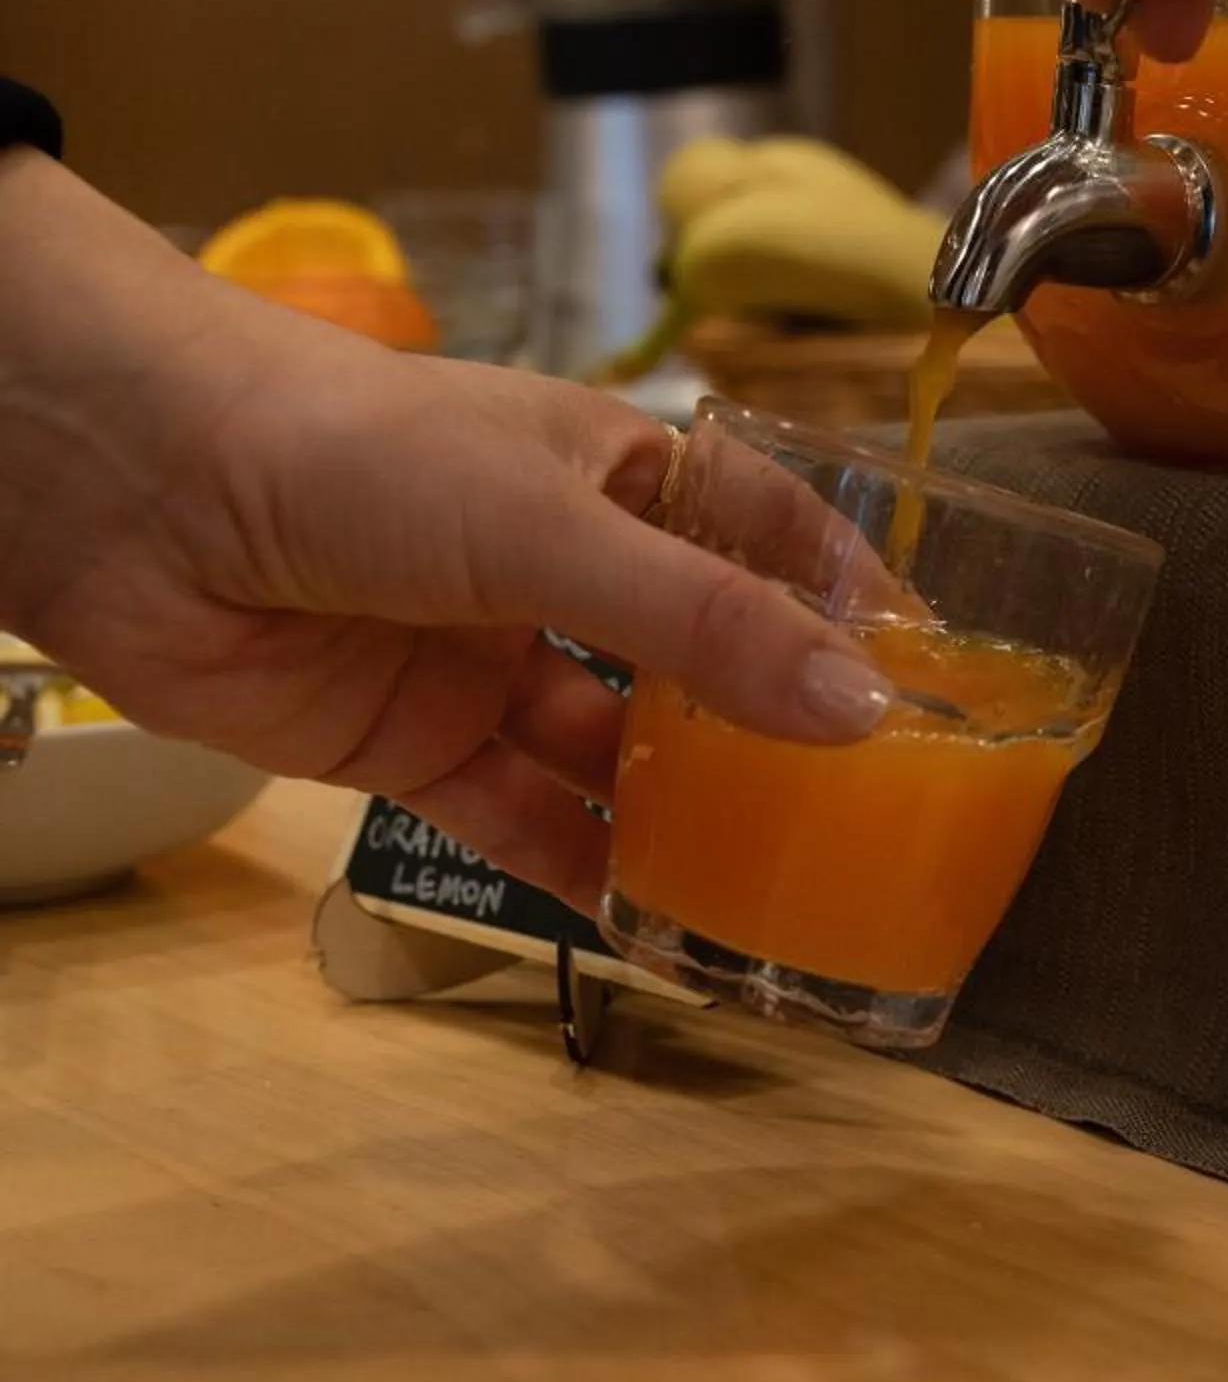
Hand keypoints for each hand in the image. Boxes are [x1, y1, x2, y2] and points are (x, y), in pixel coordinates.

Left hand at [0, 157, 894, 908]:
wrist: (141, 492)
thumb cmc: (357, 452)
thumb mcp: (553, 523)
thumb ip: (700, 626)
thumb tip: (857, 712)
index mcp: (610, 469)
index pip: (759, 530)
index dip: (839, 596)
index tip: (931, 674)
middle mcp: (556, 563)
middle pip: (693, 659)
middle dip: (772, 730)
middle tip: (874, 811)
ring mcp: (485, 657)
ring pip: (613, 753)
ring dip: (684, 818)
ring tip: (782, 893)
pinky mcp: (410, 746)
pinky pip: (518, 821)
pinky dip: (581, 873)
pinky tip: (653, 929)